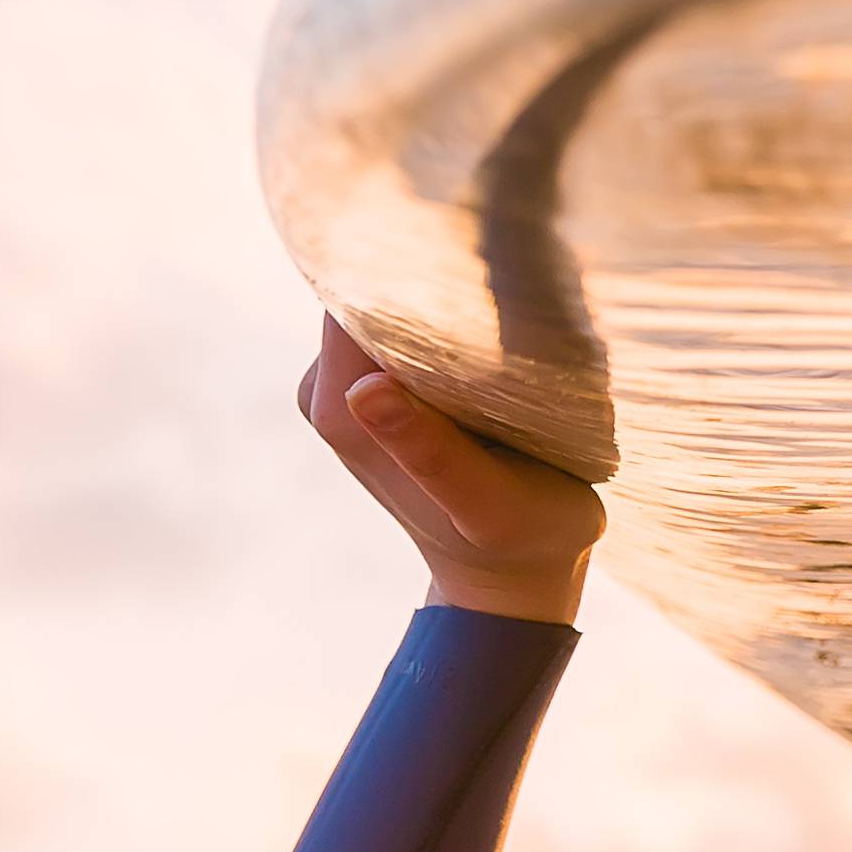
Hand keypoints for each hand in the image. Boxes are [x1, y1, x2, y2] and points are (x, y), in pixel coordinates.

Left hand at [300, 317, 600, 622]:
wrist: (512, 573)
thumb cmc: (522, 538)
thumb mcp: (491, 506)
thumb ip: (434, 454)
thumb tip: (365, 391)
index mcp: (346, 413)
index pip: (354, 298)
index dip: (411, 279)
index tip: (472, 291)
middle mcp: (328, 396)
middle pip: (363, 297)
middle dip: (425, 292)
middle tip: (496, 314)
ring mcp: (341, 392)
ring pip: (379, 310)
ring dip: (434, 312)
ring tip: (494, 338)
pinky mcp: (361, 391)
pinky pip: (391, 332)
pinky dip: (435, 332)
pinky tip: (478, 355)